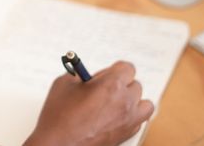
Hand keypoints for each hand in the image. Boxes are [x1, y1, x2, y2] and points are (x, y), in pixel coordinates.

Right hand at [24, 61, 153, 145]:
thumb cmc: (59, 118)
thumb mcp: (64, 84)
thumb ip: (80, 74)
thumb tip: (87, 74)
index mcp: (111, 85)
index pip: (127, 68)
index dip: (115, 70)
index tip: (107, 73)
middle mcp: (124, 102)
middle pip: (135, 85)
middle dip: (121, 85)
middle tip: (104, 89)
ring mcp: (128, 120)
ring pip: (144, 104)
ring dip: (133, 101)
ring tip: (117, 103)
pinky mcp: (126, 135)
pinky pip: (139, 121)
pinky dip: (131, 117)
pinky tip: (115, 117)